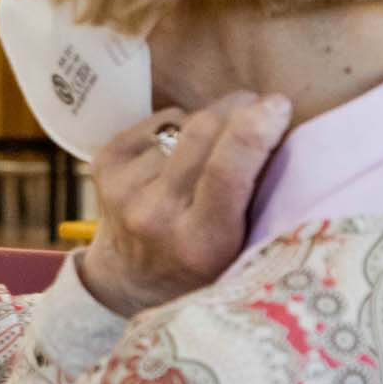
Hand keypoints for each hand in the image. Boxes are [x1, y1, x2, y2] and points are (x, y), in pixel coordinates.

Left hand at [79, 92, 291, 315]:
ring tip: (216, 148)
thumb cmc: (204, 265)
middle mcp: (154, 214)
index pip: (226, 174)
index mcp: (201, 243)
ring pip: (184, 123)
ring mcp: (123, 188)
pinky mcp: (104, 164)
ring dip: (210, 123)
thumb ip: (260, 203)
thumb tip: (278, 126)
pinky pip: (160, 121)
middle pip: (204, 132)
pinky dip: (180, 125)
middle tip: (262, 108)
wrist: (128, 279)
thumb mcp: (243, 253)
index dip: (253, 133)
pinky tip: (182, 153)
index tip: (277, 105)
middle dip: (241, 109)